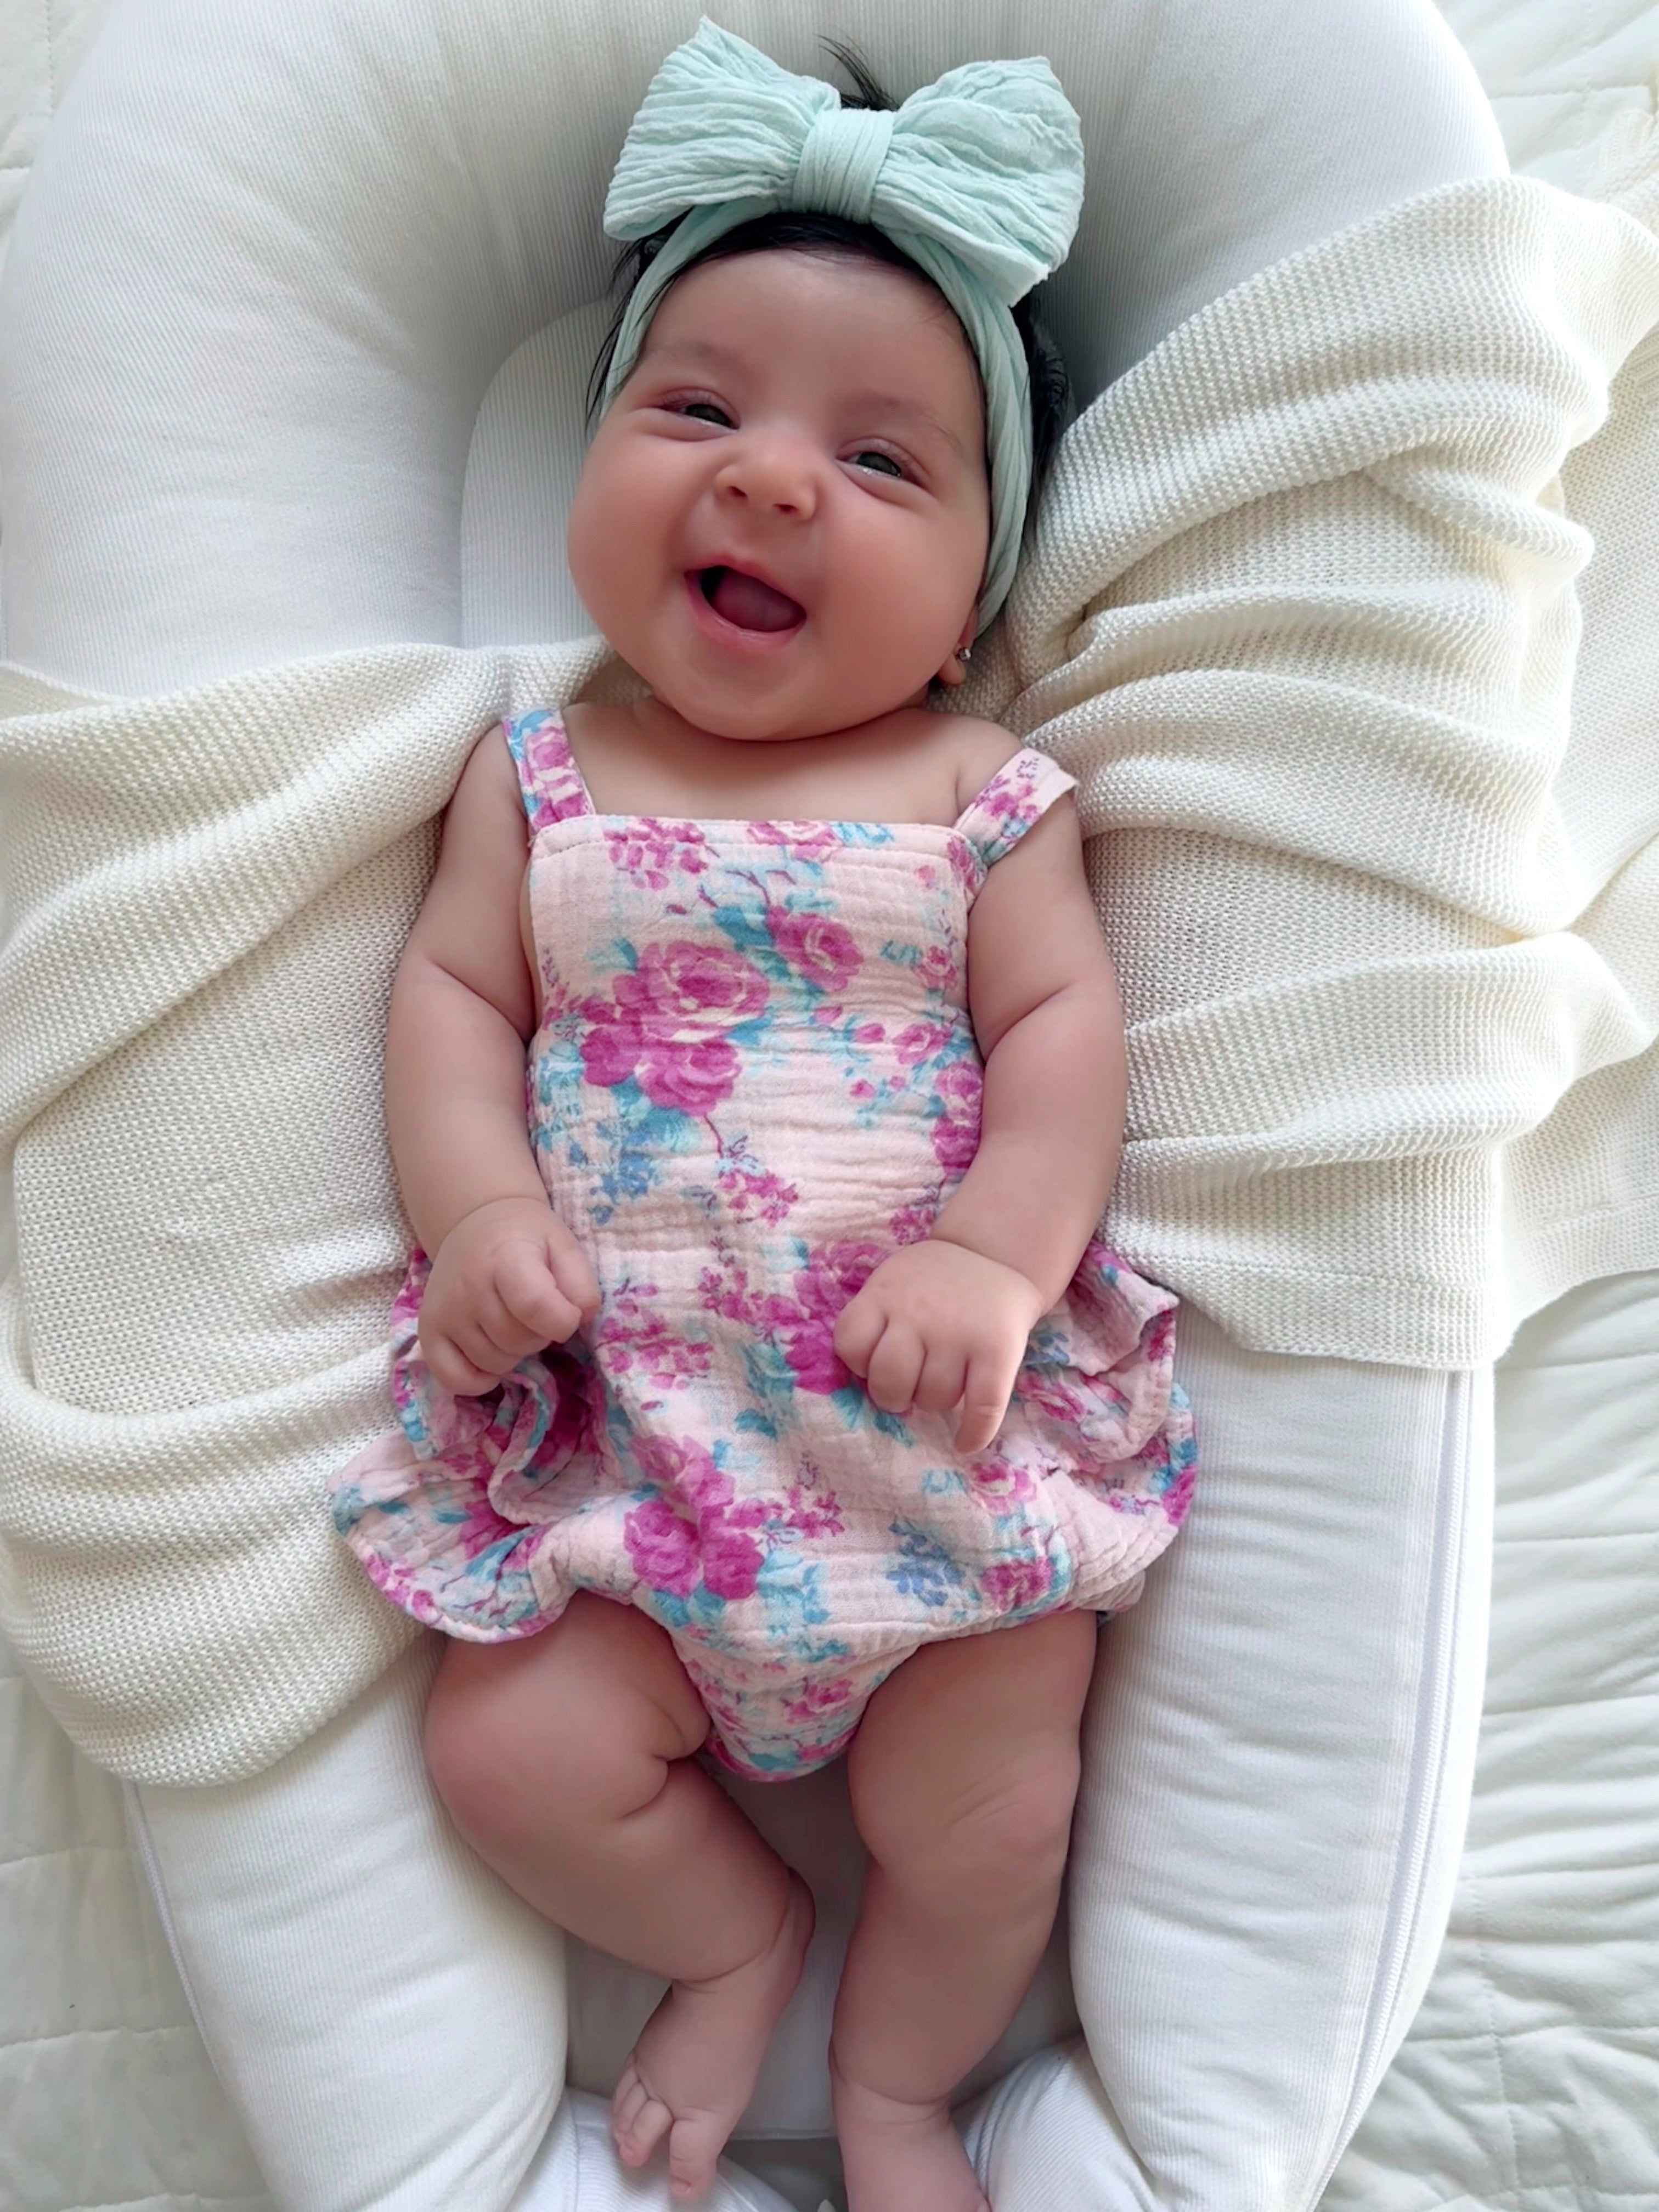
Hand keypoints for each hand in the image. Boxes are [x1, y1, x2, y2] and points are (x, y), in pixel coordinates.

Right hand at [418, 1196, 598, 1394]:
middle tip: (535, 1312)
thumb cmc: (526, 1239)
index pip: (533, 1305)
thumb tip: (581, 1317)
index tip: (568, 1313)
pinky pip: (453, 1379)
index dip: (563, 1320)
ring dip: (513, 1352)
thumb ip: (580, 1281)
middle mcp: (468, 1287)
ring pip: (493, 1363)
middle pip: (516, 1341)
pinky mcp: (428, 1332)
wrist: (476, 1223)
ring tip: (511, 1322)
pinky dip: (478, 1380)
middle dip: (539, 1335)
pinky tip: (491, 1357)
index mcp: (505, 1258)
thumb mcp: (563, 1245)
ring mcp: (445, 1312)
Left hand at [831, 1239, 1046, 1454]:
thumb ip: (873, 1319)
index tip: (872, 1361)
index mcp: (885, 1296)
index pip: (850, 1343)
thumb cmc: (930, 1282)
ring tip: (940, 1385)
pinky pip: (983, 1407)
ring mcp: (959, 1334)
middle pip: (889, 1379)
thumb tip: (862, 1379)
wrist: (993, 1256)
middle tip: (906, 1387)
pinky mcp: (997, 1351)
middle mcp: (920, 1315)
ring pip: (934, 1398)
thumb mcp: (891, 1283)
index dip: (857, 1363)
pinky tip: (964, 1443)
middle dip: (892, 1394)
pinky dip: (973, 1433)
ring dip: (932, 1403)